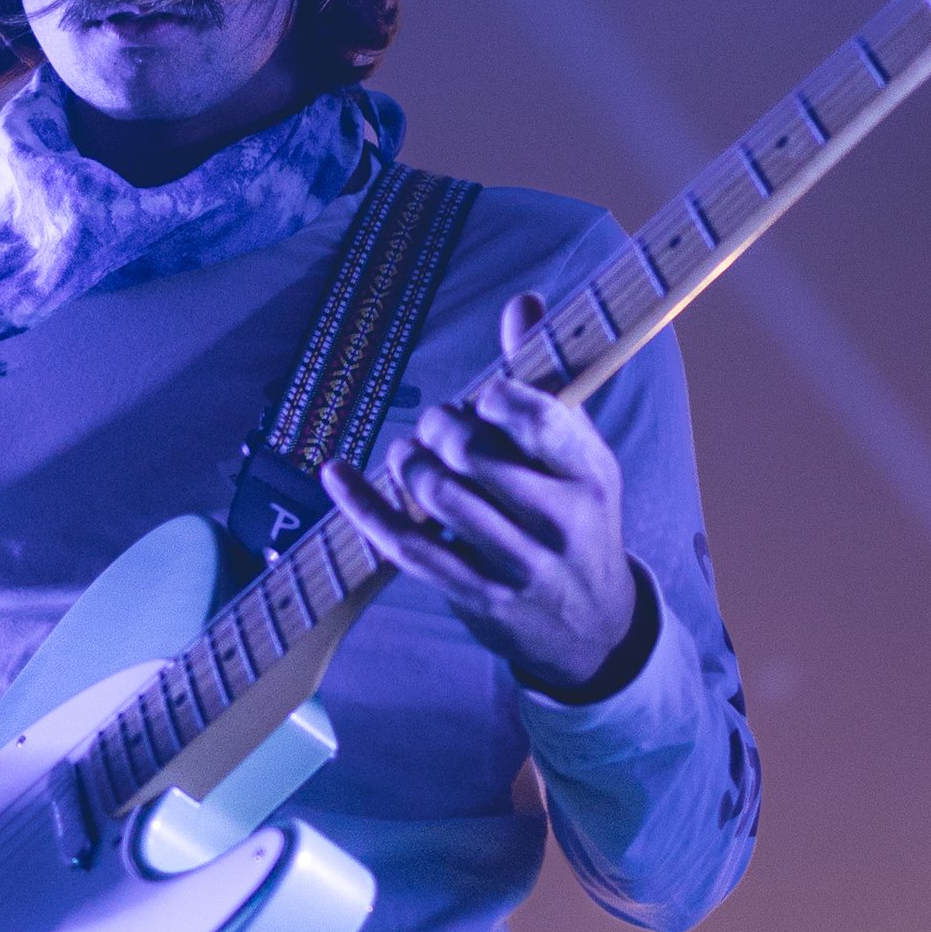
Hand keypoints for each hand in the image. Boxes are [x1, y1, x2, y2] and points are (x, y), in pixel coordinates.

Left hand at [323, 293, 643, 699]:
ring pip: (437, 495)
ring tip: (412, 457)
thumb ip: (545, 382)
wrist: (594, 630)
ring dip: (407, 462)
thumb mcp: (581, 454)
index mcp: (590, 473)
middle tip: (438, 429)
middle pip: (472, 451)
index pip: (534, 414)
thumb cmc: (579, 520)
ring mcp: (518, 566)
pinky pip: (406, 546)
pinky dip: (363, 505)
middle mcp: (560, 521)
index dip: (492, 395)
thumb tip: (522, 301)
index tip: (484, 400)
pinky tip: (337, 474)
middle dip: (439, 427)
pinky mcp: (477, 599)